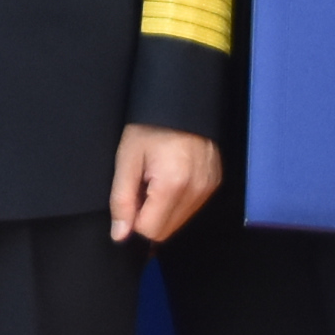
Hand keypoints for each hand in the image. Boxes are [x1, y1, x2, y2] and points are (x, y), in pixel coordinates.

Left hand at [111, 125, 221, 245]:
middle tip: (143, 185)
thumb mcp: (126, 159)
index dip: (134, 218)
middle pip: (167, 231)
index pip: (151, 231)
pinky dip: (178, 200)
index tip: (131, 194)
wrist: (180, 100)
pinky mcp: (214, 183)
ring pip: (179, 222)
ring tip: (157, 178)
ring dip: (163, 209)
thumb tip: (120, 235)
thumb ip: (121, 200)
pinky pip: (192, 208)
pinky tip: (171, 176)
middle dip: (149, 216)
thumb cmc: (150, 126)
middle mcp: (196, 190)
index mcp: (172, 185)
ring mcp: (209, 188)